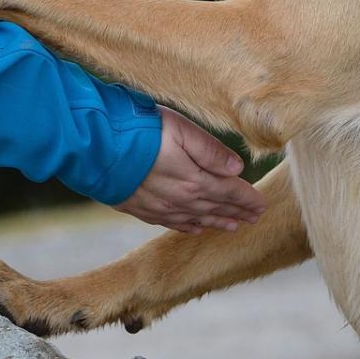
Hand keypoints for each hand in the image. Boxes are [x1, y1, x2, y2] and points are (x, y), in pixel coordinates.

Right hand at [113, 106, 266, 233]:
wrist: (97, 149)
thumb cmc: (141, 131)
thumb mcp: (182, 130)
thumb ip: (211, 151)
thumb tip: (237, 169)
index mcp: (195, 181)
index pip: (230, 192)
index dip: (247, 199)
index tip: (262, 205)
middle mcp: (181, 200)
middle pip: (216, 208)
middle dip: (237, 212)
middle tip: (254, 218)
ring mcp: (161, 207)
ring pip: (196, 219)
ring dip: (216, 222)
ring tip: (232, 226)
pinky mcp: (142, 209)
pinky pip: (172, 223)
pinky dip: (188, 227)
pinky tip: (194, 228)